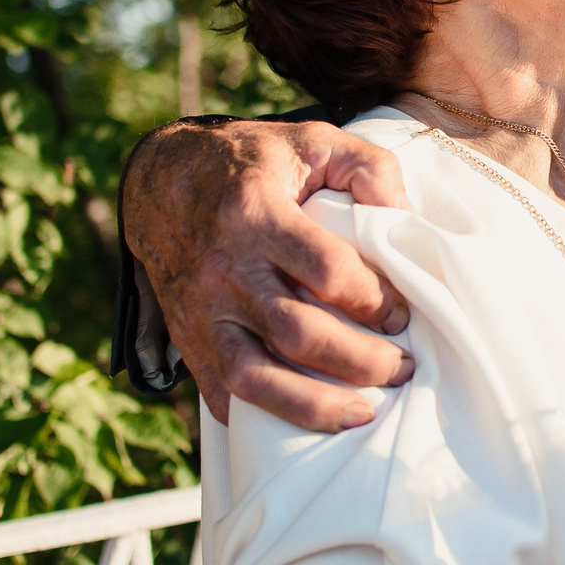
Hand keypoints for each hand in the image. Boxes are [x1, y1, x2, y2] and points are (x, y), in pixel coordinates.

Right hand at [122, 118, 412, 429]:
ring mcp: (201, 311)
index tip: (402, 313)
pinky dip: (263, 418)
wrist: (160, 182)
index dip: (373, 298)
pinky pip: (221, 394)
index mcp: (256, 213)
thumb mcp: (311, 141)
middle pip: (297, 333)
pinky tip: (306, 424)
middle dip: (360, 361)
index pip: (326, 271)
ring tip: (364, 413)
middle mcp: (224, 268)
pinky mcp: (188, 339)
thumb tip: (403, 217)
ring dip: (315, 406)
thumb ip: (368, 168)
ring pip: (255, 377)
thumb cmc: (251, 163)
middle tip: (402, 367)